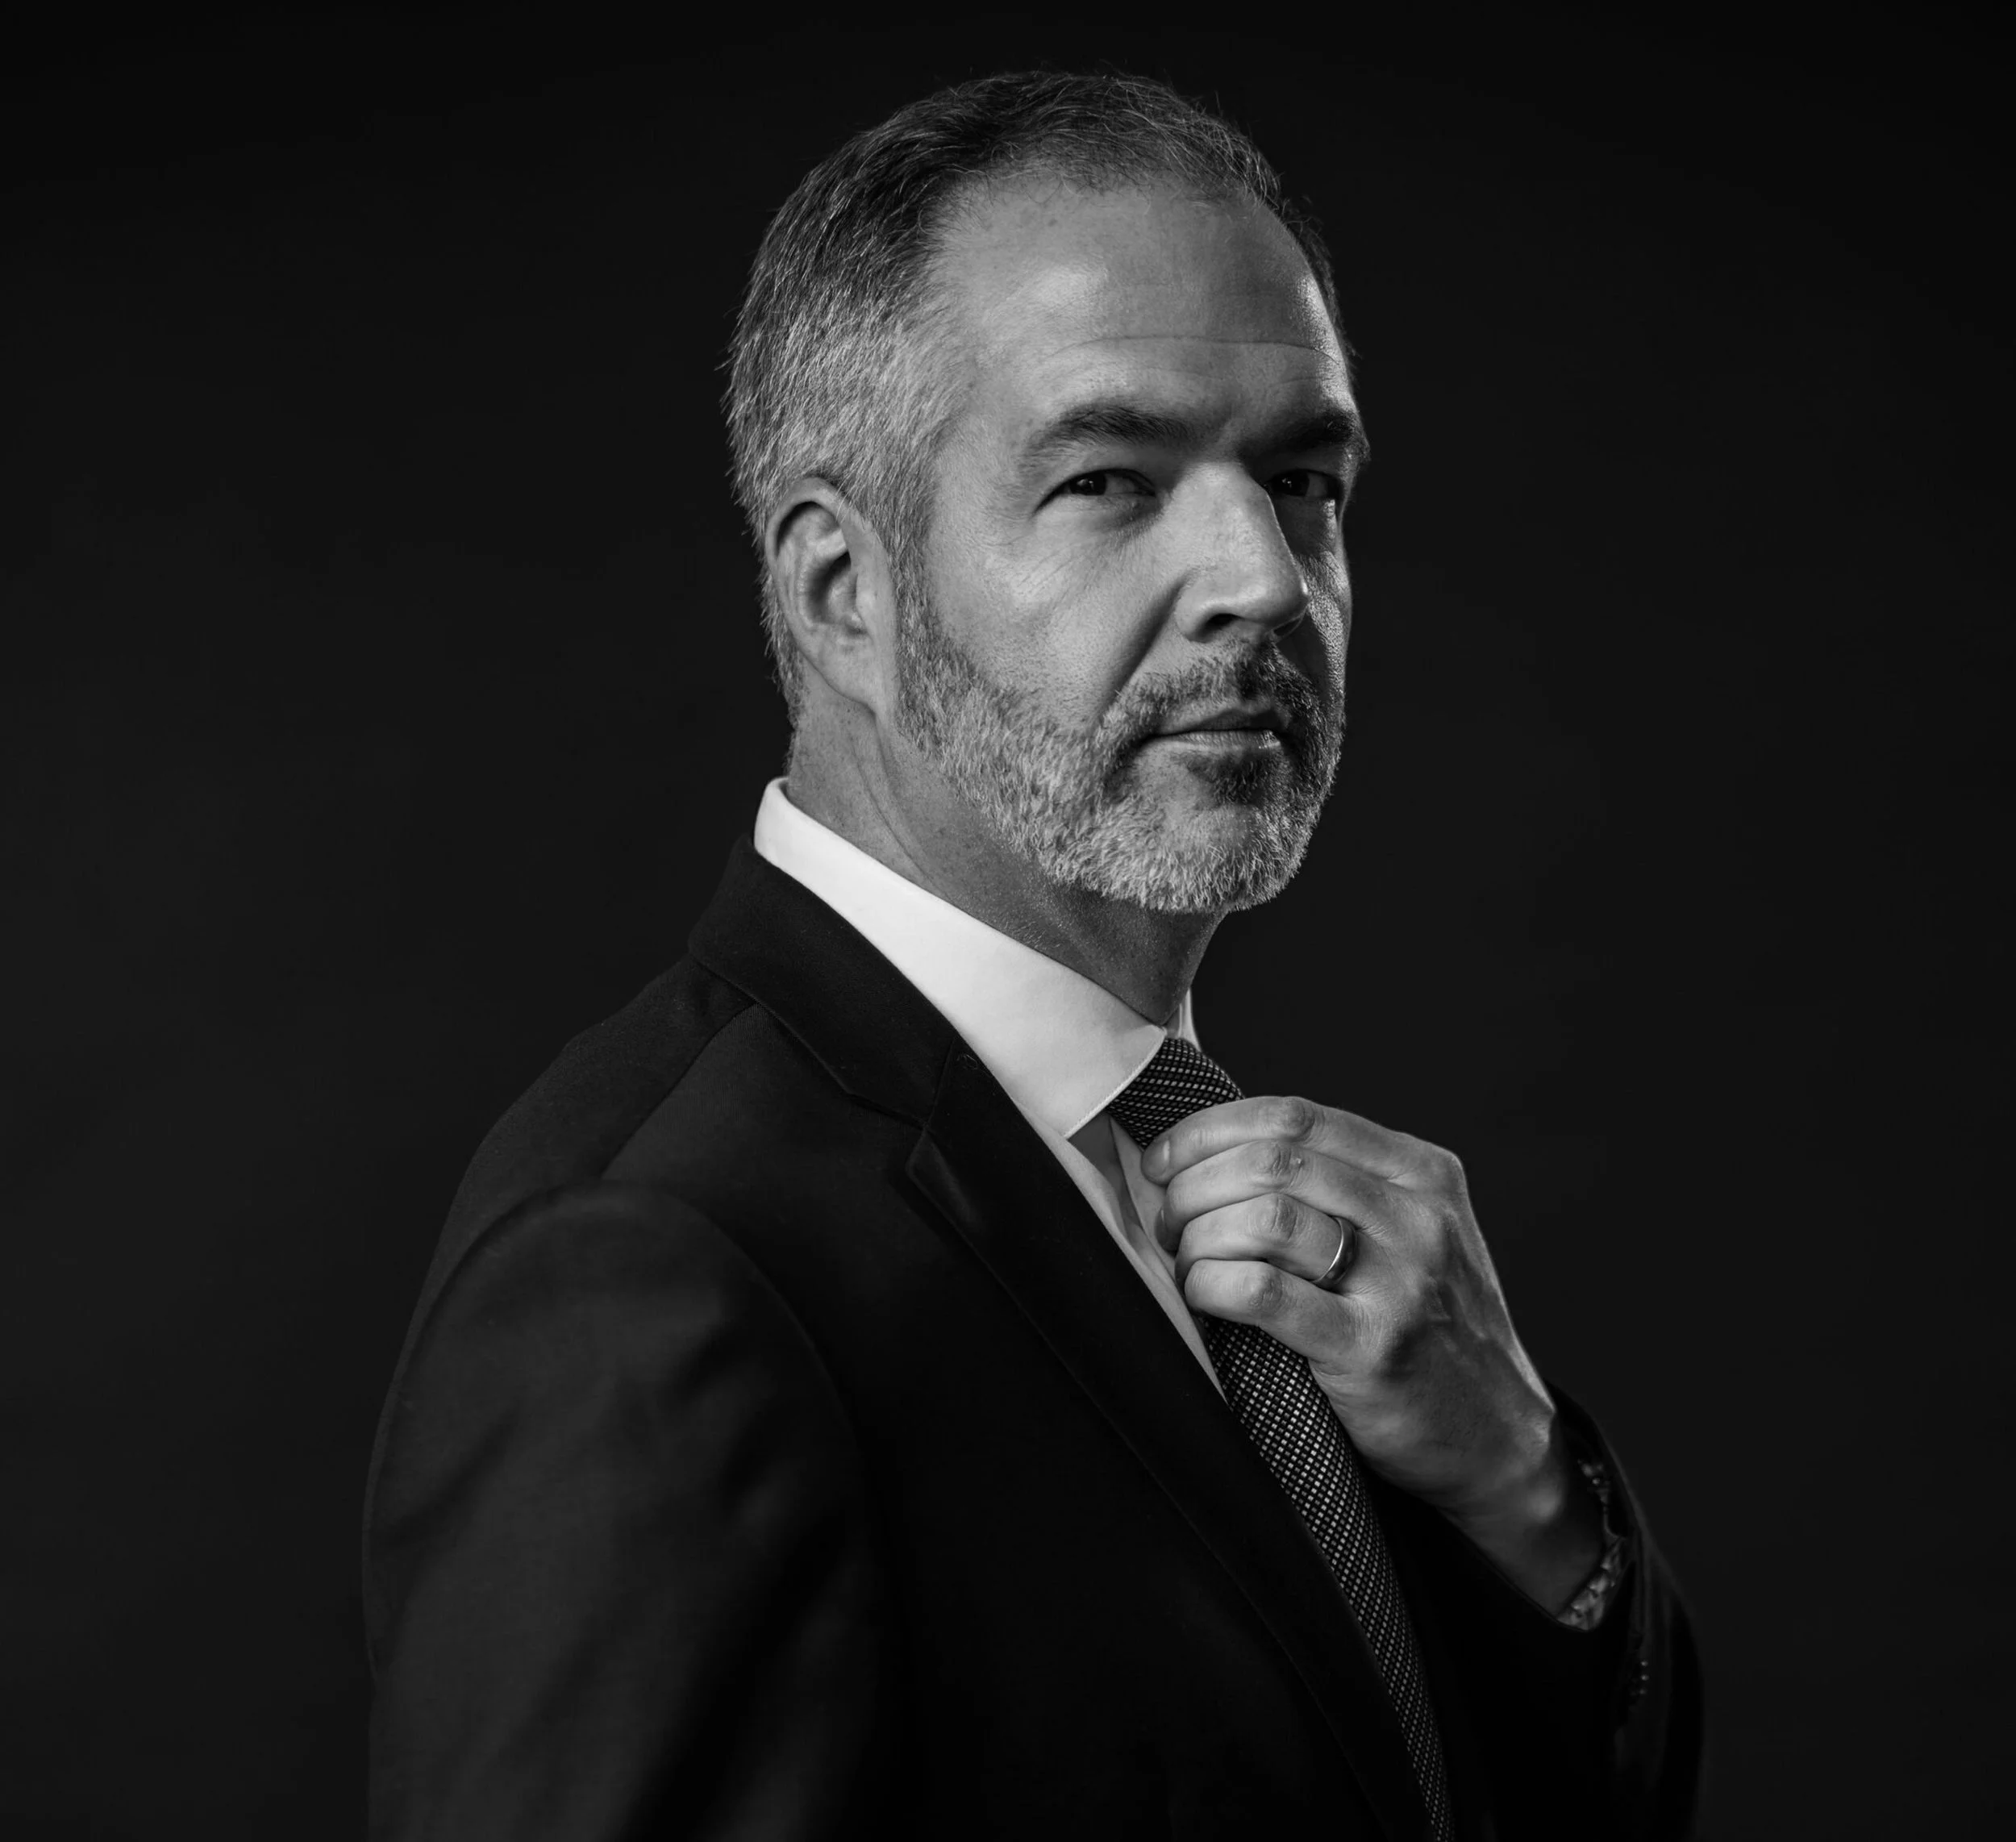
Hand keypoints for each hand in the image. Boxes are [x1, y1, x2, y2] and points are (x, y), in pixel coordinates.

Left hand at [1144, 1096, 1602, 1610]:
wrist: (1498, 1438)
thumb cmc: (1430, 1330)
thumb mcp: (1412, 1234)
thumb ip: (1340, 1188)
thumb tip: (1212, 1154)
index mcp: (1422, 1173)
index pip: (1295, 1118)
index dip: (1211, 1130)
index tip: (1165, 1159)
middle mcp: (1418, 1216)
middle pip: (1272, 1161)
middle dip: (1194, 1185)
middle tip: (1168, 1220)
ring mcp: (1402, 1281)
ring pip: (1264, 1218)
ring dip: (1198, 1235)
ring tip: (1186, 1261)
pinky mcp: (1373, 1347)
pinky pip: (1263, 1291)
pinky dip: (1211, 1283)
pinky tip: (1202, 1295)